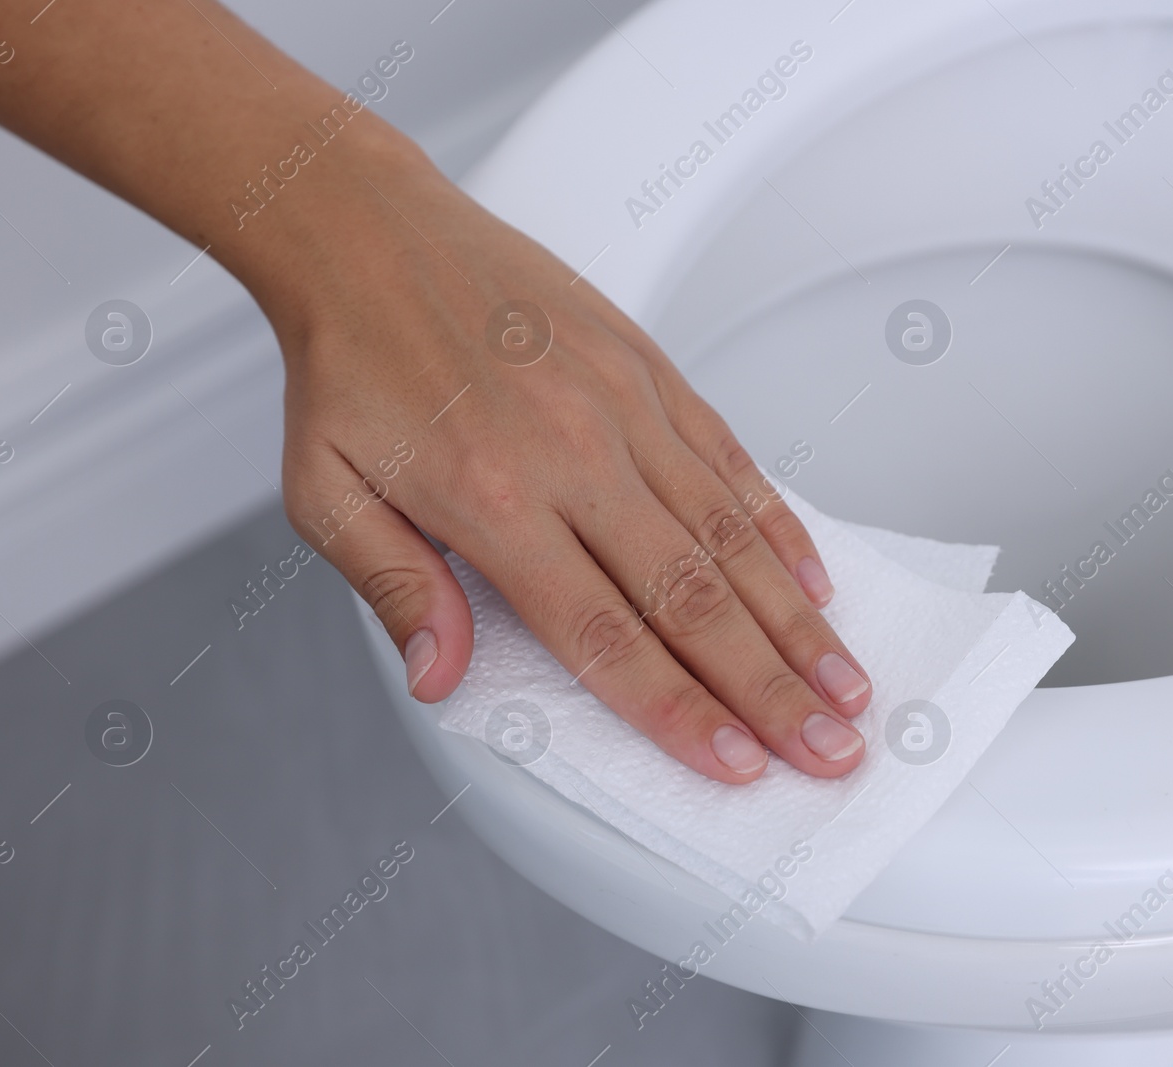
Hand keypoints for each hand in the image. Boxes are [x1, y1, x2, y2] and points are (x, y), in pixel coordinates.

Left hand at [264, 138, 872, 783]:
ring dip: (797, 620)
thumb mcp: (325, 494)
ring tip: (848, 685)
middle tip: (832, 750)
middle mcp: (575, 456)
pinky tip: (815, 580)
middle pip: (692, 597)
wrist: (370, 236)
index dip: (678, 709)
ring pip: (731, 536)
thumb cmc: (351, 367)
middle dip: (770, 688)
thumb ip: (392, 588)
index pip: (604, 634)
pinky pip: (731, 459)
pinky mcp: (649, 370)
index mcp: (493, 501)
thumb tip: (441, 678)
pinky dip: (779, 526)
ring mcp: (624, 408)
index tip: (737, 764)